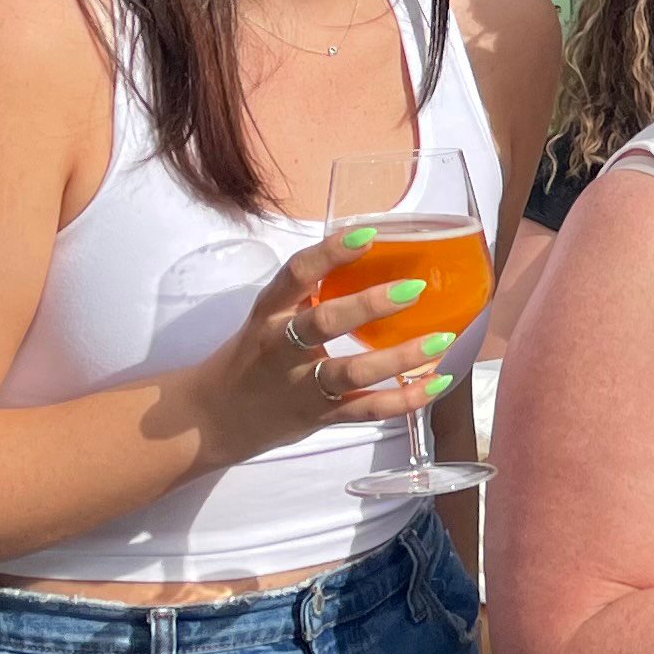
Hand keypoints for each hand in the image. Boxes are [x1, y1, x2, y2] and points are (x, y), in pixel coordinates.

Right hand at [190, 232, 457, 463]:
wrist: (212, 418)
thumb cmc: (254, 356)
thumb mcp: (270, 317)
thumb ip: (310, 293)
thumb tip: (372, 254)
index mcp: (270, 313)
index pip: (296, 275)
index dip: (330, 252)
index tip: (368, 234)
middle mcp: (282, 347)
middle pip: (325, 322)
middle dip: (369, 305)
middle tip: (414, 289)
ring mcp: (301, 385)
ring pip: (351, 372)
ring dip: (399, 358)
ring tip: (440, 339)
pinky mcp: (318, 416)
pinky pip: (365, 409)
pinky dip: (403, 400)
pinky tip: (436, 384)